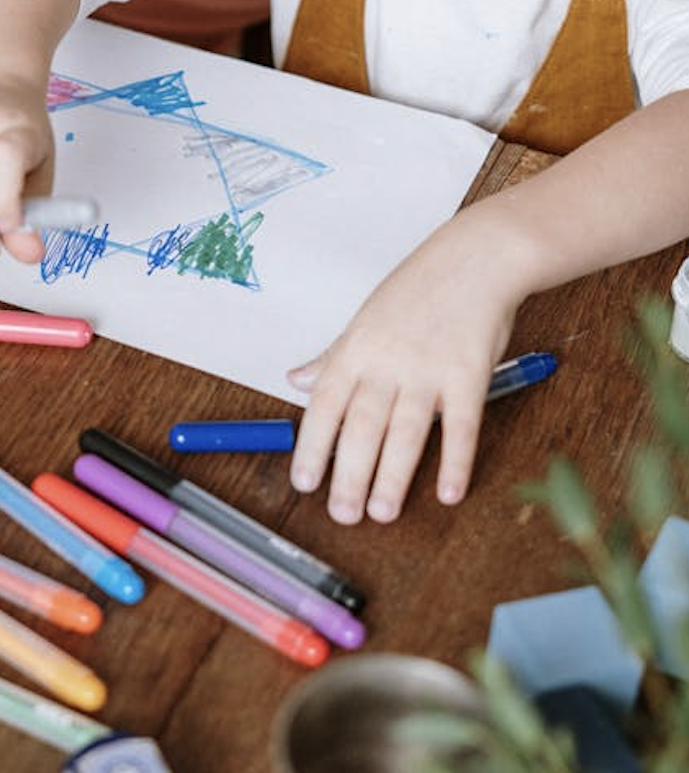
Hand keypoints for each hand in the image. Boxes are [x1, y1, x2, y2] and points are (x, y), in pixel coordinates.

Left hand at [287, 212, 520, 523]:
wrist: (476, 258)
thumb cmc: (420, 288)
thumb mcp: (366, 318)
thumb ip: (334, 356)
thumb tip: (295, 380)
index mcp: (357, 348)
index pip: (324, 404)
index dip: (312, 447)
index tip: (303, 482)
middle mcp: (387, 362)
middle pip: (362, 426)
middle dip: (349, 475)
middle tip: (342, 514)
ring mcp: (429, 370)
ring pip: (405, 433)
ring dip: (393, 477)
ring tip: (382, 512)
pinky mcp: (470, 376)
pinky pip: (462, 427)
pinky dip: (455, 461)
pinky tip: (449, 491)